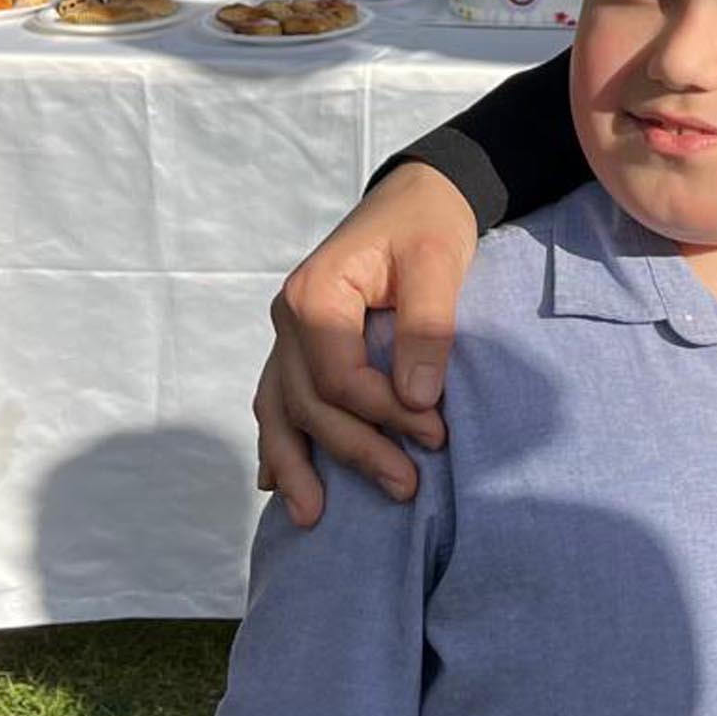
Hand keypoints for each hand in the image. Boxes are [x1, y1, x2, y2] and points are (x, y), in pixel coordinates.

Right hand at [252, 161, 481, 526]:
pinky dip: (278, 439)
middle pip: (309, 403)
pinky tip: (277, 482)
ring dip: (296, 465)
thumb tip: (418, 400)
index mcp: (315, 295)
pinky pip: (278, 399)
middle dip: (355, 451)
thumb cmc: (429, 225)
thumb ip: (427, 327)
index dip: (384, 414)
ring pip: (279, 410)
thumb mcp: (439, 262)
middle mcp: (289, 317)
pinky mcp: (300, 344)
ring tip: (312, 518)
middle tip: (406, 489)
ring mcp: (287, 333)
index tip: (436, 435)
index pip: (339, 378)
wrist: (417, 196)